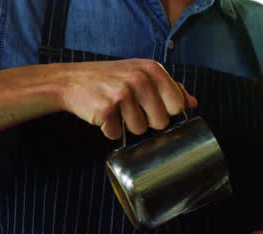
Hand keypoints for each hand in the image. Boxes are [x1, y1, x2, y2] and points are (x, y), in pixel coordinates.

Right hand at [57, 59, 197, 138]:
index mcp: (153, 69)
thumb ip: (170, 88)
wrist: (70, 80)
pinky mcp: (105, 109)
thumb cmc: (111, 78)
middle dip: (148, 121)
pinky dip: (110, 130)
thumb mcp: (142, 74)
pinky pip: (118, 134)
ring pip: (140, 130)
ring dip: (127, 126)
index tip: (152, 105)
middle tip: (131, 108)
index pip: (177, 106)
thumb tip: (192, 103)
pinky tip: (104, 115)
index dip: (166, 111)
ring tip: (116, 109)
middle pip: (161, 122)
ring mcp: (122, 93)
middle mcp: (139, 79)